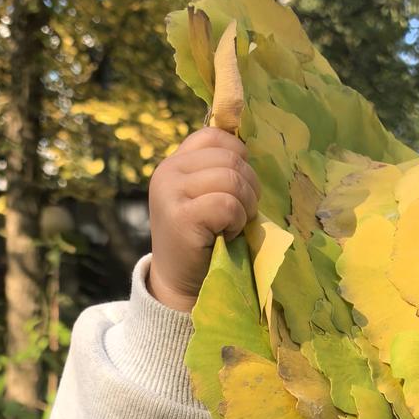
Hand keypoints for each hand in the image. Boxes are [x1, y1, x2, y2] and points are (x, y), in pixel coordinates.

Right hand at [146, 127, 260, 310]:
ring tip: (233, 225)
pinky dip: (236, 222)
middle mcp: (168, 172)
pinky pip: (228, 204)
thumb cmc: (204, 240)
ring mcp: (171, 192)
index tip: (238, 188)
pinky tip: (225, 235)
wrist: (180, 283)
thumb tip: (250, 148)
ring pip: (232, 180)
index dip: (239, 158)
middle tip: (241, 214)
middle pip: (231, 159)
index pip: (215, 136)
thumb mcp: (207, 197)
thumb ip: (219, 171)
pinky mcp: (181, 216)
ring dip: (245, 206)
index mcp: (175, 162)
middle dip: (249, 187)